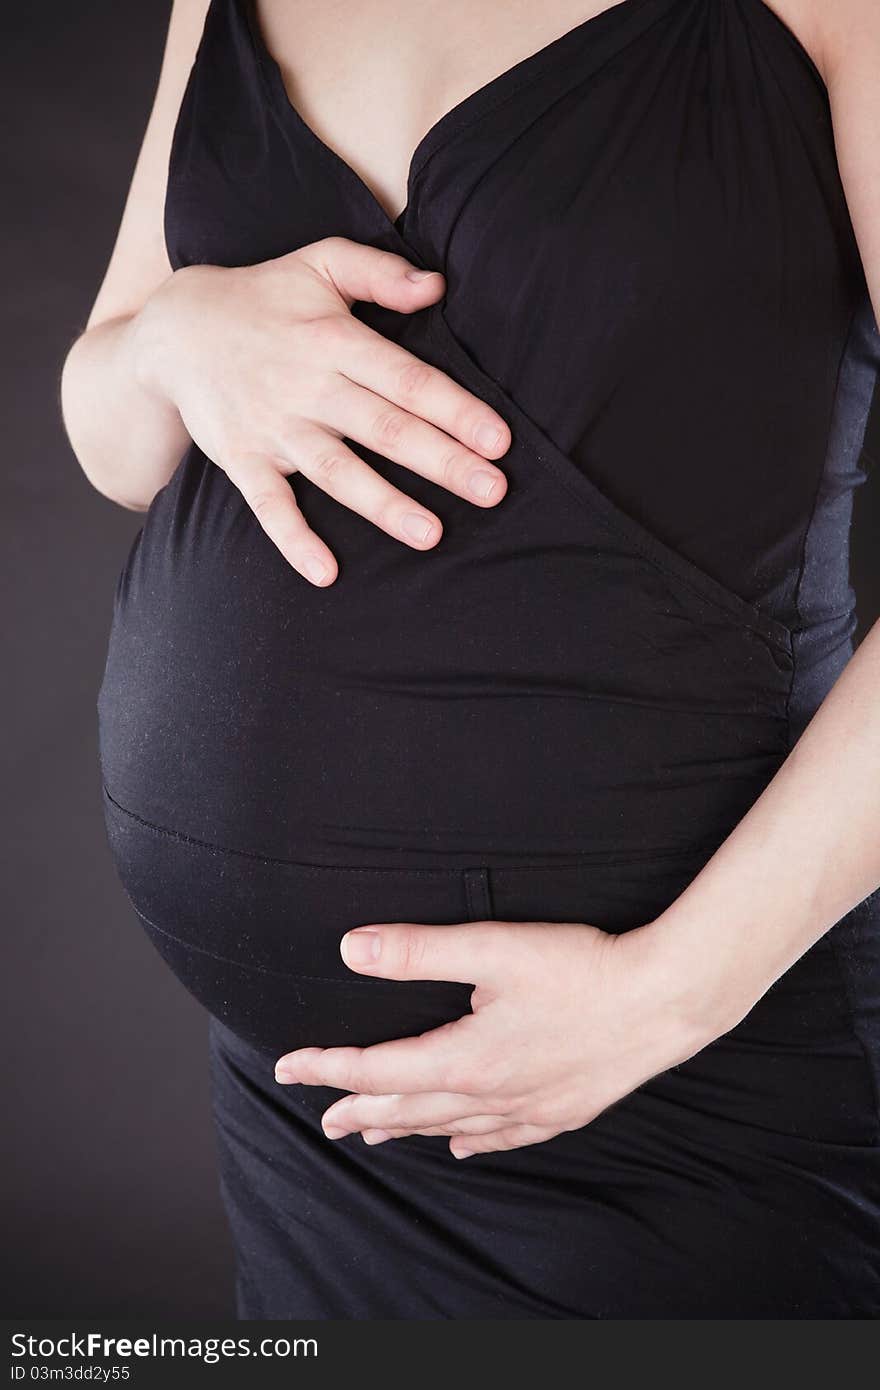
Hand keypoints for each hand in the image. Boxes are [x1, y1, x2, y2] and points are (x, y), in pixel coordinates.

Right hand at [130, 236, 509, 584]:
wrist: (174, 330)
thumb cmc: (263, 297)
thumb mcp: (319, 262)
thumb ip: (379, 271)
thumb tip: (437, 286)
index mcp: (334, 340)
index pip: (407, 379)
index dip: (455, 409)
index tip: (499, 440)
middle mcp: (308, 387)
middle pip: (384, 428)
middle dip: (441, 462)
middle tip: (492, 491)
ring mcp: (274, 428)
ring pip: (337, 472)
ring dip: (385, 505)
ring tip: (432, 535)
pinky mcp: (242, 459)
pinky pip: (269, 506)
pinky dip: (294, 540)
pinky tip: (326, 573)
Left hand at [274, 916, 740, 1157]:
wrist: (666, 1000)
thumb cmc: (582, 970)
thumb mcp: (493, 949)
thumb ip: (418, 950)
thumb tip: (350, 948)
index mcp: (464, 1058)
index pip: (376, 1070)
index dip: (328, 1068)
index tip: (288, 1065)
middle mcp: (489, 1094)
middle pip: (407, 1108)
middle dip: (357, 1109)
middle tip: (323, 1117)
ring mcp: (528, 1108)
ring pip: (449, 1126)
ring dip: (404, 1129)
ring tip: (372, 1134)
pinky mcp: (562, 1110)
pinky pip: (503, 1137)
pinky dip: (471, 1141)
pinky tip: (463, 1146)